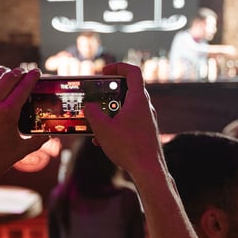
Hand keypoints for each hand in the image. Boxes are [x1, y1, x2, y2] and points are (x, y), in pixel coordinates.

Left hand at [0, 67, 45, 183]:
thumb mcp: (20, 151)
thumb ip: (36, 142)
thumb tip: (48, 137)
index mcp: (8, 113)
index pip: (24, 87)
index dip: (32, 77)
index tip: (36, 72)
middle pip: (8, 79)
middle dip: (18, 72)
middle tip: (22, 71)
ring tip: (4, 72)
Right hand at [83, 62, 162, 176]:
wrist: (149, 171)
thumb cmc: (129, 147)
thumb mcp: (102, 128)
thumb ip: (92, 113)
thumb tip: (89, 107)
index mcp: (138, 99)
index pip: (133, 71)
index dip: (118, 66)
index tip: (104, 72)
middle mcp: (145, 107)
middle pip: (128, 89)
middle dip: (109, 92)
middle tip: (96, 96)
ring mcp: (147, 120)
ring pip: (126, 108)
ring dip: (110, 112)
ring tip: (95, 122)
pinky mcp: (146, 132)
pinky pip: (129, 122)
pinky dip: (116, 125)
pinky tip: (102, 139)